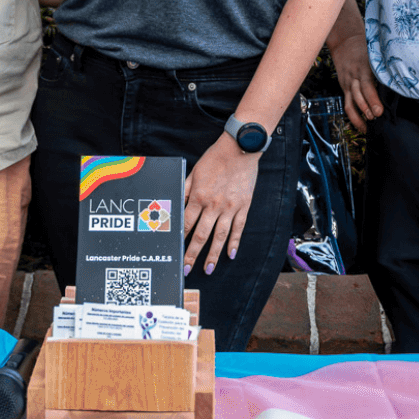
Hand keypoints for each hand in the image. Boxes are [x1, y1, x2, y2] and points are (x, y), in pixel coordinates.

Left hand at [181, 134, 259, 275]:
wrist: (240, 148)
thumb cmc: (215, 159)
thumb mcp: (194, 172)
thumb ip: (184, 190)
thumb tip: (174, 206)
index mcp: (198, 196)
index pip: (186, 224)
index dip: (180, 240)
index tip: (175, 253)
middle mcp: (213, 205)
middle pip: (201, 235)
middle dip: (193, 254)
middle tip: (187, 270)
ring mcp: (230, 207)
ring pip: (220, 236)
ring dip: (213, 254)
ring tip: (208, 269)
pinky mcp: (243, 206)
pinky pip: (239, 228)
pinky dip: (234, 242)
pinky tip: (230, 254)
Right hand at [330, 33, 382, 131]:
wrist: (345, 42)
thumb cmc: (365, 49)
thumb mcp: (375, 53)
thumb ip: (385, 66)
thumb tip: (404, 79)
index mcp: (364, 67)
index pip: (367, 84)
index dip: (373, 98)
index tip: (380, 110)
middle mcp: (355, 76)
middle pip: (359, 94)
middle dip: (368, 107)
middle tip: (377, 117)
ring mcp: (348, 83)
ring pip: (352, 101)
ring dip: (361, 113)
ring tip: (371, 124)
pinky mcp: (345, 89)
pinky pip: (347, 105)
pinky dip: (354, 118)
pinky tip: (362, 127)